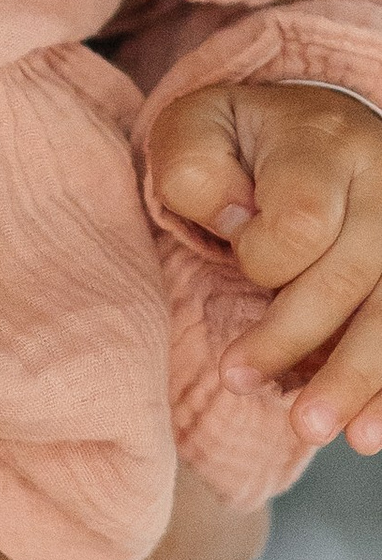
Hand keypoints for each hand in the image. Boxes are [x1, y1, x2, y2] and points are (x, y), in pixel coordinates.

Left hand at [149, 77, 381, 447]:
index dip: (263, 256)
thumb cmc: (242, 140)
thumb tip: (237, 222)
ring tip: (309, 429)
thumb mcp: (197, 128)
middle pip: (351, 277)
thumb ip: (196, 167)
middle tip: (236, 381)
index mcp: (325, 146)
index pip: (304, 221)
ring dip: (354, 380)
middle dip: (292, 339)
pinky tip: (367, 431)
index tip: (234, 255)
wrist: (315, 128)